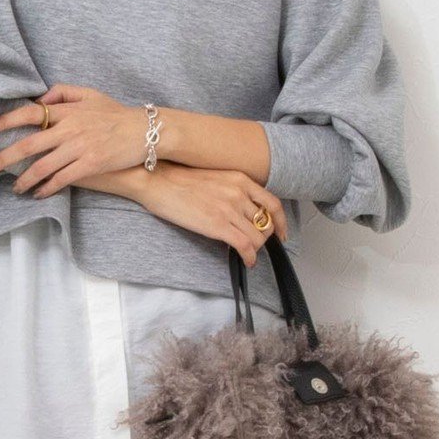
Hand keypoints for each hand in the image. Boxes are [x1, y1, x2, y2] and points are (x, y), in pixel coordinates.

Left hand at [0, 84, 145, 197]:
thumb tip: (39, 99)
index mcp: (67, 110)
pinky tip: (38, 194)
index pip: (30, 113)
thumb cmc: (117, 115)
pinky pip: (62, 179)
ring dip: (25, 179)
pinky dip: (47, 188)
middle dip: (5, 157)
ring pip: (43, 166)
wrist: (145, 132)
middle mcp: (70, 128)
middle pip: (29, 143)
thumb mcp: (91, 95)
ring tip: (15, 188)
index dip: (5, 121)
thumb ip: (64, 92)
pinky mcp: (90, 164)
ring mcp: (80, 147)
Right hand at [138, 164, 288, 267]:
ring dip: (256, 249)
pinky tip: (246, 261)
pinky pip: (245, 246)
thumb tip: (241, 211)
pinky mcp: (218, 225)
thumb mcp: (215, 177)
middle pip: (266, 223)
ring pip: (258, 237)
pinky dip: (250, 257)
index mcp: (240, 180)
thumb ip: (232, 190)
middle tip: (257, 245)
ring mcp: (229, 209)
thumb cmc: (178, 180)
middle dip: (264, 238)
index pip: (273, 203)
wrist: (157, 180)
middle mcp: (239, 193)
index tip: (281, 233)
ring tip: (248, 253)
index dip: (281, 222)